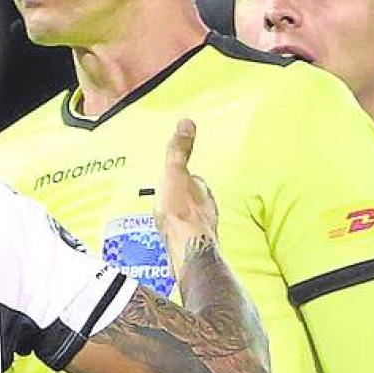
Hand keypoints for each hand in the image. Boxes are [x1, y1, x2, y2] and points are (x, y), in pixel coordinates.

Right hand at [154, 119, 219, 279]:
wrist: (186, 250)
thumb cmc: (180, 213)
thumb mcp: (175, 175)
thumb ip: (179, 151)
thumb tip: (187, 122)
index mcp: (202, 191)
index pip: (194, 179)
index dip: (184, 176)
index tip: (174, 175)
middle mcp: (207, 209)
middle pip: (194, 199)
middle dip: (183, 197)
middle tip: (167, 196)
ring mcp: (202, 228)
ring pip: (193, 217)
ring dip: (182, 216)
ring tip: (166, 217)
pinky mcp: (194, 245)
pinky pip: (187, 235)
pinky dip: (180, 233)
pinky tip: (170, 237)